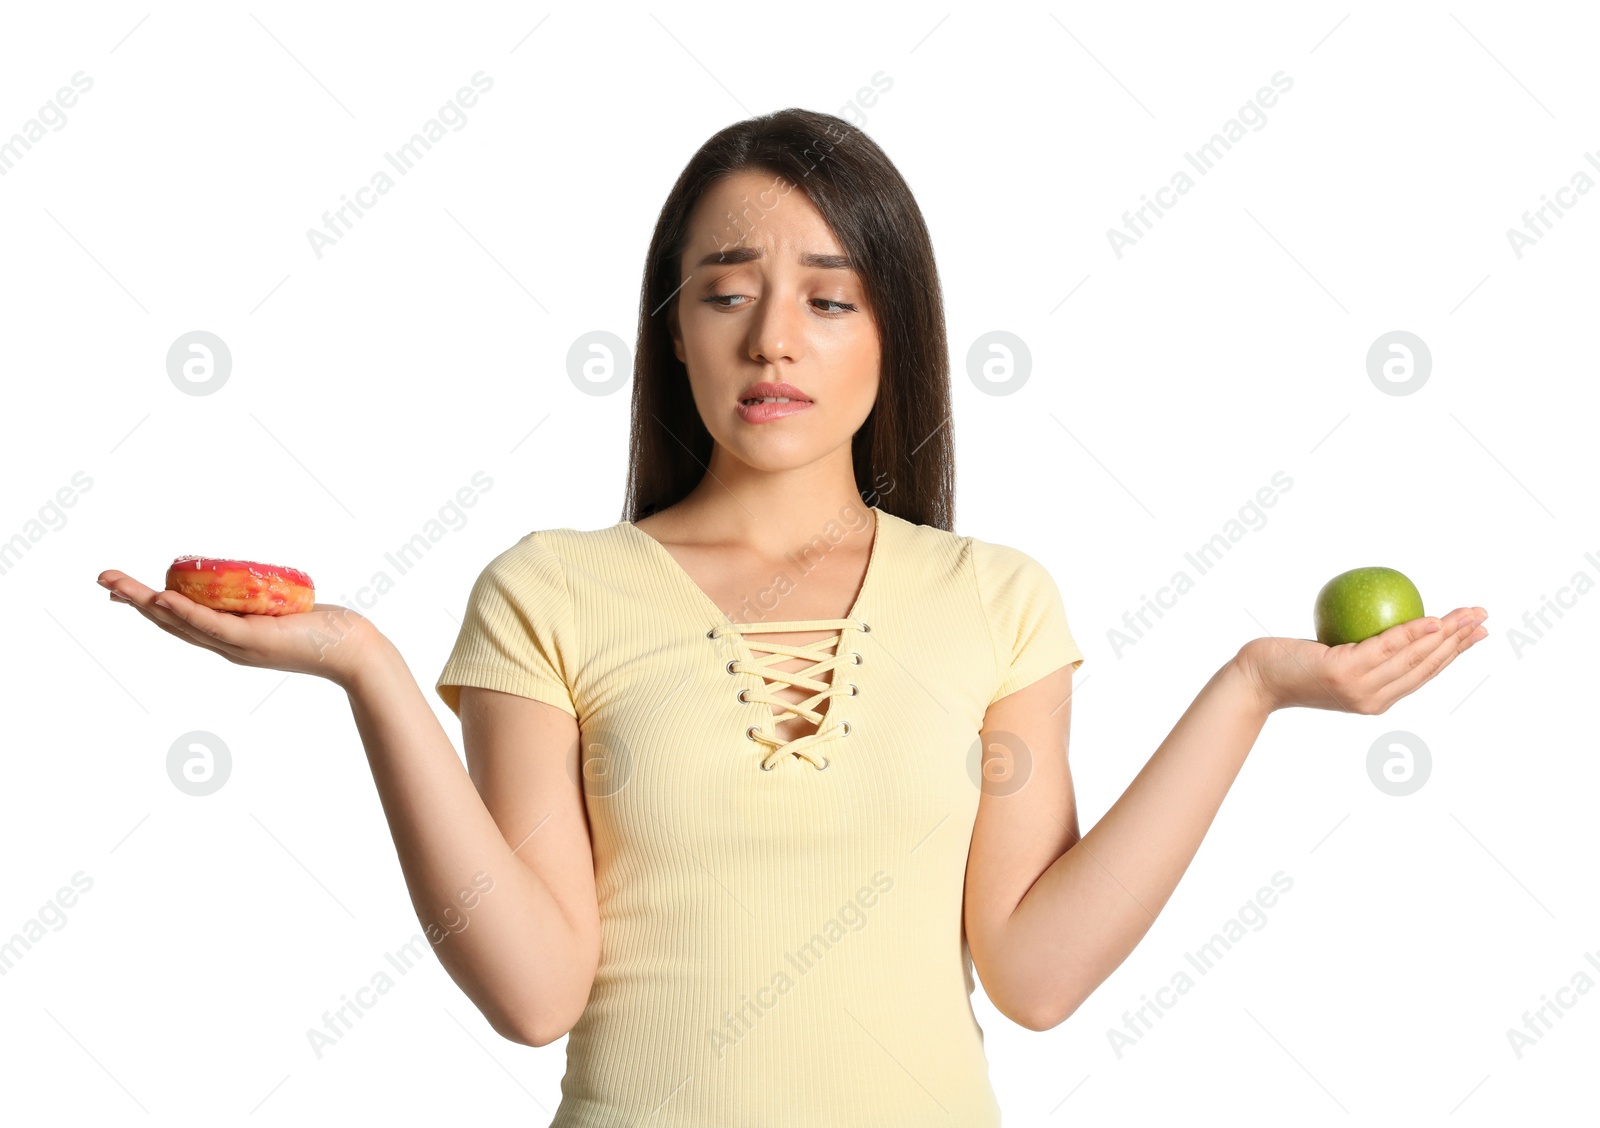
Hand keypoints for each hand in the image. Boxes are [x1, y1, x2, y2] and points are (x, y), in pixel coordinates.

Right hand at [96, 569, 379, 688]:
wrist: (353, 651)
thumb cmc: (326, 630)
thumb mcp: (284, 610)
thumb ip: (265, 599)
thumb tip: (258, 578)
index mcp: (230, 639)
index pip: (181, 622)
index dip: (149, 607)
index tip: (122, 591)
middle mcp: (227, 646)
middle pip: (170, 623)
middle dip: (134, 601)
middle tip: (102, 580)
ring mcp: (238, 645)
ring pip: (182, 623)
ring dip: (146, 603)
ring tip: (117, 585)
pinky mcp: (254, 639)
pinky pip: (212, 624)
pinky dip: (185, 611)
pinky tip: (162, 598)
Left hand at [1236, 605, 1487, 714]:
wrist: (1257, 679)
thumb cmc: (1291, 664)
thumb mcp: (1333, 658)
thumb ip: (1360, 649)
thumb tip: (1387, 620)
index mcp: (1377, 699)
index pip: (1424, 674)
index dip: (1454, 653)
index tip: (1476, 634)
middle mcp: (1375, 699)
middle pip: (1428, 666)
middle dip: (1460, 642)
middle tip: (1484, 618)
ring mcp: (1361, 688)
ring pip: (1414, 657)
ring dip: (1446, 634)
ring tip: (1468, 615)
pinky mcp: (1346, 672)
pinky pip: (1387, 647)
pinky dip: (1412, 632)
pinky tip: (1432, 617)